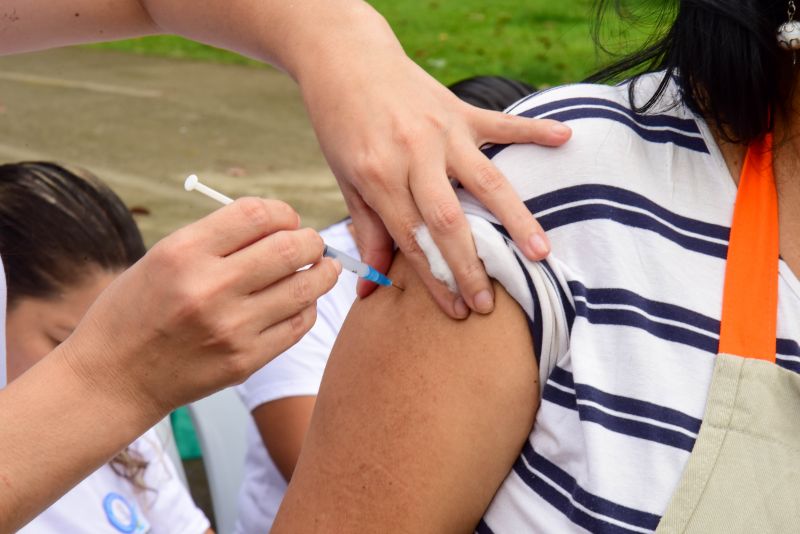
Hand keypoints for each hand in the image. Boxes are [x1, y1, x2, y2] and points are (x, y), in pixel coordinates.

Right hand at [60, 198, 339, 415]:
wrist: (114, 378)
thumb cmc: (137, 310)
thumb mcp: (162, 258)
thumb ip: (218, 240)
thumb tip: (281, 224)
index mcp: (184, 253)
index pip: (258, 214)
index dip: (283, 212)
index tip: (287, 220)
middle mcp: (210, 288)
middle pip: (290, 247)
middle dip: (312, 240)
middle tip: (312, 244)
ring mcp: (232, 328)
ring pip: (305, 287)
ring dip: (323, 272)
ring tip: (324, 268)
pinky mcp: (246, 361)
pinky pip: (298, 324)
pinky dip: (308, 307)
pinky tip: (302, 301)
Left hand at [293, 9, 570, 318]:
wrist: (345, 60)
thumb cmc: (341, 125)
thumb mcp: (346, 179)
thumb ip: (369, 229)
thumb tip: (372, 287)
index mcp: (380, 176)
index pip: (411, 240)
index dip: (434, 280)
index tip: (456, 312)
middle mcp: (414, 155)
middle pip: (449, 221)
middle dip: (470, 266)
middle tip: (489, 303)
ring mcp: (443, 131)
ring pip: (486, 181)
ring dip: (515, 219)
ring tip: (540, 253)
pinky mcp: (461, 110)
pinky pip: (503, 122)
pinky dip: (534, 130)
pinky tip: (566, 137)